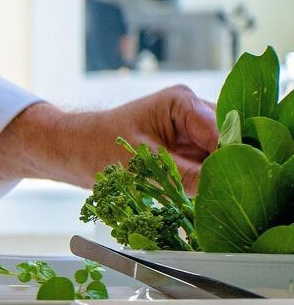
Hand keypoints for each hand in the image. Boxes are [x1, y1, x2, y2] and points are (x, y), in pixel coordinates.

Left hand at [0, 86, 217, 192]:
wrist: (71, 151)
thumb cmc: (95, 147)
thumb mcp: (142, 165)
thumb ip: (183, 176)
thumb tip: (218, 189)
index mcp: (182, 102)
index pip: (222, 132)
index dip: (230, 160)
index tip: (233, 187)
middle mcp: (191, 111)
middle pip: (226, 143)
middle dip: (225, 170)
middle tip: (225, 198)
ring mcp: (189, 130)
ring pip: (217, 157)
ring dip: (213, 178)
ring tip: (212, 201)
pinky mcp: (183, 148)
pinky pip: (203, 166)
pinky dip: (202, 182)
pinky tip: (201, 199)